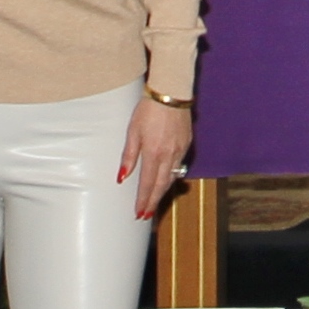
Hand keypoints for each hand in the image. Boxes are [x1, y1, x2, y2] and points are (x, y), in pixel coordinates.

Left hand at [119, 95, 194, 221]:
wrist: (171, 93)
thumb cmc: (148, 110)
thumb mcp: (132, 132)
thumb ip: (128, 156)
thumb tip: (122, 177)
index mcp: (154, 153)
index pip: (147, 184)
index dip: (143, 200)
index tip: (139, 213)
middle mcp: (169, 155)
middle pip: (161, 185)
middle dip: (153, 202)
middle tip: (146, 215)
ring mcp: (180, 150)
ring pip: (172, 177)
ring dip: (162, 191)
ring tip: (154, 201)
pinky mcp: (186, 144)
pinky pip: (179, 166)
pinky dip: (171, 176)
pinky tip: (166, 179)